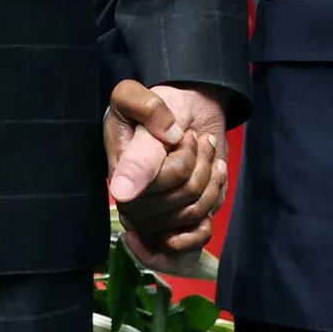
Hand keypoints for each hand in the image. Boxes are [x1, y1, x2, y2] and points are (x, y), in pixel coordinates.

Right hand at [105, 81, 229, 275]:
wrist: (180, 119)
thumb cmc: (153, 109)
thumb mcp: (135, 95)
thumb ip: (142, 111)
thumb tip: (156, 151)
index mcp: (120, 173)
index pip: (167, 175)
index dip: (185, 155)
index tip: (187, 133)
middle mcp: (131, 204)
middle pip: (187, 192)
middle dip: (203, 160)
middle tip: (198, 140)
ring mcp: (151, 222)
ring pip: (198, 210)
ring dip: (212, 176)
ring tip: (206, 155)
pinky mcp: (170, 232)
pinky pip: (198, 236)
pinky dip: (212, 206)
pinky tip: (210, 185)